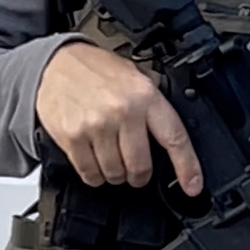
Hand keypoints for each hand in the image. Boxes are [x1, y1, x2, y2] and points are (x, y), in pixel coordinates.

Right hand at [35, 42, 202, 196]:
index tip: (192, 187)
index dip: (187, 167)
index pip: (174, 138)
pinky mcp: (73, 137)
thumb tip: (169, 144)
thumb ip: (152, 108)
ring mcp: (96, 126)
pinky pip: (90, 174)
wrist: (56, 63)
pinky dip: (94, 175)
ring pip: (115, 174)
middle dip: (139, 175)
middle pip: (140, 166)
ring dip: (115, 175)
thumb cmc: (96, 71)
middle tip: (136, 170)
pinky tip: (95, 161)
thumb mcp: (135, 78)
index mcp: (145, 96)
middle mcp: (122, 111)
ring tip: (111, 159)